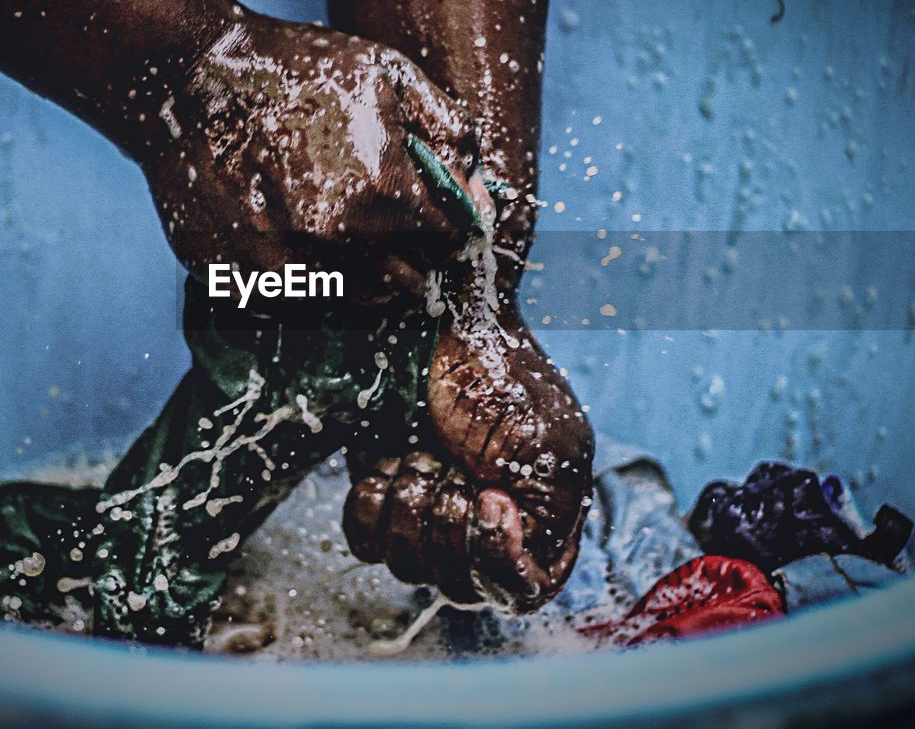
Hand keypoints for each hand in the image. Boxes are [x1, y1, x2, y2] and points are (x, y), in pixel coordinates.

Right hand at [142, 11, 485, 303]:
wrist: (188, 79)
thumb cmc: (294, 69)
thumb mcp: (387, 74)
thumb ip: (447, 130)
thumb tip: (480, 190)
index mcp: (385, 196)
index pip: (452, 243)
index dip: (453, 228)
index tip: (439, 217)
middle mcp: (340, 245)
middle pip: (410, 285)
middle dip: (416, 260)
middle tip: (399, 232)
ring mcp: (287, 268)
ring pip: (356, 302)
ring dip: (366, 277)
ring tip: (350, 235)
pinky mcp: (241, 280)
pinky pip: (298, 302)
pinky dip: (311, 281)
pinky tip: (300, 239)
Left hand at [343, 301, 593, 612]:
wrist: (430, 325)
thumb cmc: (498, 373)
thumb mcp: (548, 441)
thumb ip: (548, 518)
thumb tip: (515, 558)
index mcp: (542, 521)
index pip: (525, 589)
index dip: (501, 561)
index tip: (488, 499)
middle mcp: (487, 531)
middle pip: (463, 586)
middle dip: (448, 523)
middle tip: (450, 465)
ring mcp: (432, 519)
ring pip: (410, 568)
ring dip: (410, 506)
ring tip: (420, 454)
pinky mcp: (383, 502)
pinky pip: (366, 543)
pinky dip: (372, 505)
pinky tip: (386, 463)